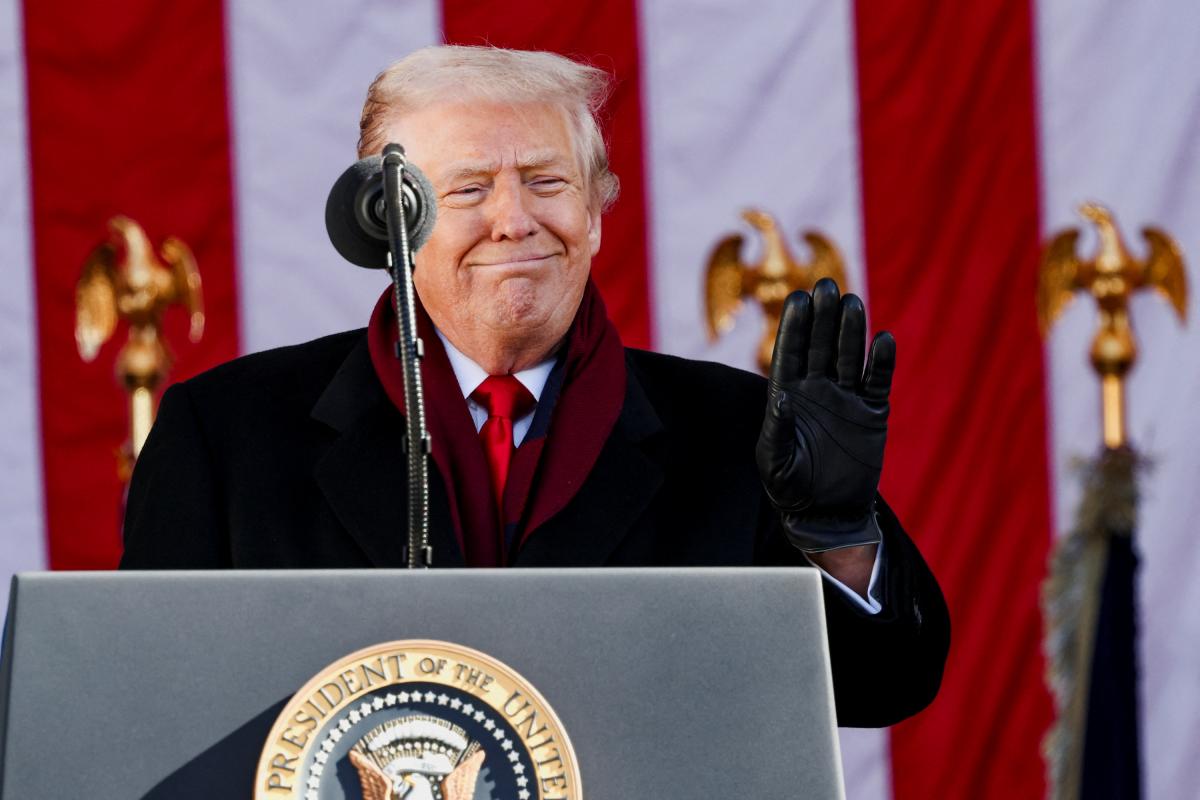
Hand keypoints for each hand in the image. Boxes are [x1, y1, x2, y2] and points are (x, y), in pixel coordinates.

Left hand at [755, 278, 893, 551]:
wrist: (828, 513)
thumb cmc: (791, 489)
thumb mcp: (775, 463)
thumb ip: (776, 431)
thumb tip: (781, 399)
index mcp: (788, 396)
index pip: (790, 353)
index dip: (795, 326)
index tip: (798, 298)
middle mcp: (817, 390)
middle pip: (821, 345)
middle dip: (823, 317)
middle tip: (827, 286)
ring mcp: (846, 398)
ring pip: (849, 355)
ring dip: (851, 330)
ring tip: (852, 301)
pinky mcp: (873, 412)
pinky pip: (878, 381)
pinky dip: (882, 362)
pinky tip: (884, 339)